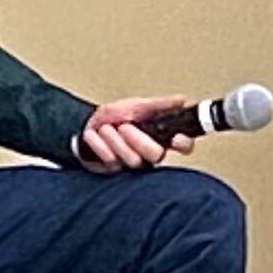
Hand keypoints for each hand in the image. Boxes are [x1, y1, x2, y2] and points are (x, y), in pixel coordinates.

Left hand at [76, 95, 202, 173]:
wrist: (88, 124)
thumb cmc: (115, 117)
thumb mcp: (137, 105)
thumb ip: (159, 105)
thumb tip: (181, 101)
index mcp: (160, 136)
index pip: (184, 145)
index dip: (184, 143)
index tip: (176, 138)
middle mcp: (150, 153)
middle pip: (157, 155)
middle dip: (139, 140)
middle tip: (125, 126)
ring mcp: (133, 163)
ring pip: (133, 160)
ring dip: (116, 141)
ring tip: (106, 128)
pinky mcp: (115, 171)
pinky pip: (112, 162)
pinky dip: (100, 145)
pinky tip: (95, 135)